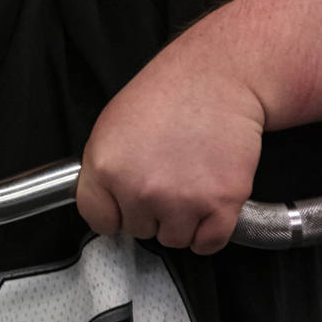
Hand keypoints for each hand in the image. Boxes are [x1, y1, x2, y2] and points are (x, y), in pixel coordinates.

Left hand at [76, 18, 265, 253]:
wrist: (219, 77)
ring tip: (189, 181)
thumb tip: (106, 206)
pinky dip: (210, 232)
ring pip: (174, 239)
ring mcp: (182, 200)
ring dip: (183, 220)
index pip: (100, 222)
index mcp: (106, 169)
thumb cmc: (166, 95)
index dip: (116, 212)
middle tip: (167, 175)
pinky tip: (209, 203)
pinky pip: (208, 244)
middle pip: (139, 231)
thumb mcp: (110, 127)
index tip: (126, 202)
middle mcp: (140, 189)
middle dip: (152, 210)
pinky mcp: (221, 203)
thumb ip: (103, 172)